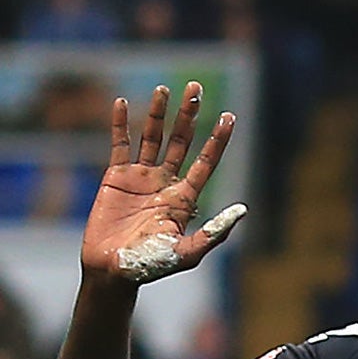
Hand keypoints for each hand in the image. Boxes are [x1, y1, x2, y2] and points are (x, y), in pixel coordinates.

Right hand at [82, 83, 244, 284]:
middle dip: (189, 115)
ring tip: (165, 88)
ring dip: (158, 113)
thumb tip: (243, 210)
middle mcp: (166, 182)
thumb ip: (214, 232)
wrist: (113, 271)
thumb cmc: (152, 267)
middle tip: (196, 87)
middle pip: (181, 141)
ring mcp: (141, 177)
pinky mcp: (115, 177)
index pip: (206, 161)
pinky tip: (122, 103)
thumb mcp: (188, 252)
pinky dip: (120, 125)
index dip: (217, 139)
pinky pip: (119, 145)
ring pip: (152, 138)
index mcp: (186, 197)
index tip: (229, 116)